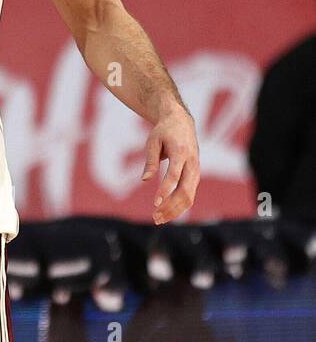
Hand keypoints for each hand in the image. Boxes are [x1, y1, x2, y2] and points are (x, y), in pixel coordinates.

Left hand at [141, 106, 199, 223]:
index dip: (165, 190)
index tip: (155, 202)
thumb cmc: (164, 132)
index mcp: (181, 152)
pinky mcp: (195, 176)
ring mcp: (196, 171)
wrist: (181, 123)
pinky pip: (190, 194)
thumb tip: (145, 180)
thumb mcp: (153, 142)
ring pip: (190, 196)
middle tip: (155, 217)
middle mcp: (192, 163)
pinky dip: (179, 206)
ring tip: (158, 219)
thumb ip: (150, 161)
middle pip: (185, 191)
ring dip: (175, 210)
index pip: (174, 175)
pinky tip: (166, 213)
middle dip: (170, 206)